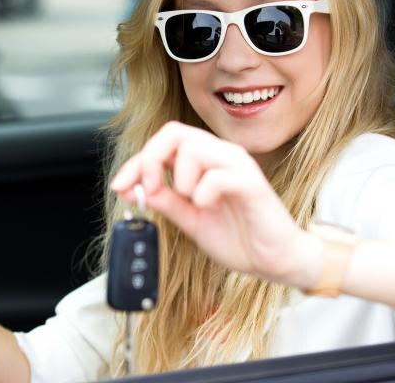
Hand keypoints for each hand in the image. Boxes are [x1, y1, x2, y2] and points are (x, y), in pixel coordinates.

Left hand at [110, 122, 319, 286]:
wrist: (274, 261)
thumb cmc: (240, 237)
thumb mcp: (190, 220)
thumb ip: (167, 202)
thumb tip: (136, 188)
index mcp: (206, 161)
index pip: (165, 142)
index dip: (137, 161)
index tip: (120, 186)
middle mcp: (222, 155)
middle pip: (174, 133)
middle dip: (150, 160)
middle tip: (149, 190)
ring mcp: (238, 166)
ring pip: (193, 149)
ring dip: (180, 180)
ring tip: (191, 202)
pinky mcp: (252, 184)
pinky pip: (217, 176)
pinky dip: (202, 193)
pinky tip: (207, 207)